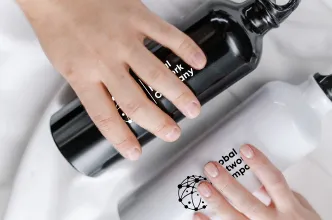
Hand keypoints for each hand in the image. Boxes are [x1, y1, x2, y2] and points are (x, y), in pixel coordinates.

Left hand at [17, 0, 205, 159]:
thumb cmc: (59, 24)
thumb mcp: (65, 62)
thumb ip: (88, 82)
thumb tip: (108, 101)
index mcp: (82, 75)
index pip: (104, 116)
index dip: (121, 138)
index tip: (135, 152)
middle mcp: (105, 61)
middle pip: (136, 102)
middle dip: (159, 123)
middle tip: (174, 133)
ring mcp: (124, 40)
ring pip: (157, 74)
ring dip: (179, 95)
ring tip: (192, 108)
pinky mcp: (138, 19)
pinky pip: (168, 36)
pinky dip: (187, 50)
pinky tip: (199, 61)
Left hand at [196, 144, 319, 219]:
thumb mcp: (303, 209)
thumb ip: (285, 195)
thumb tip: (262, 180)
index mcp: (289, 208)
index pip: (274, 182)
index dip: (260, 165)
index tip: (245, 149)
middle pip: (248, 201)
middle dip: (228, 184)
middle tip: (212, 168)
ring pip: (234, 218)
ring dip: (216, 202)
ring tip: (203, 186)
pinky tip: (197, 214)